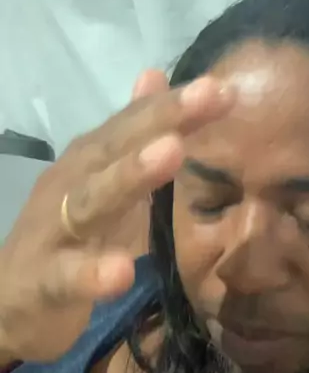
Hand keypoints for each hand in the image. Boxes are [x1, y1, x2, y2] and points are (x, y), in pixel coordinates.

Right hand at [0, 71, 232, 364]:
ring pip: (93, 200)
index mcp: (90, 159)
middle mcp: (71, 182)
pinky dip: (92, 273)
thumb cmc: (65, 233)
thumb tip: (154, 73)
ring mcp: (53, 228)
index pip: (135, 122)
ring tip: (173, 152)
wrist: (7, 299)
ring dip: (131, 175)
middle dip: (163, 120)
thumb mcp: (103, 178)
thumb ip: (132, 132)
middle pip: (116, 147)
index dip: (176, 103)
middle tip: (210, 95)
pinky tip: (122, 272)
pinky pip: (67, 276)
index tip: (224, 87)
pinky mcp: (42, 279)